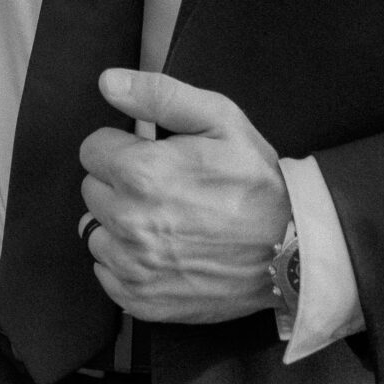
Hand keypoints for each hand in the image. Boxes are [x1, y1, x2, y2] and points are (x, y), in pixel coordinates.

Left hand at [79, 68, 291, 327]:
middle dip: (119, 182)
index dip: (121, 146)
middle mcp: (130, 223)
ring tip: (162, 220)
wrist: (291, 249)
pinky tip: (161, 251)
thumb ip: (158, 94)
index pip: (92, 149)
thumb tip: (108, 83)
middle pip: (92, 190)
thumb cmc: (256, 181)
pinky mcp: (142, 301)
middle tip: (162, 186)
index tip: (149, 154)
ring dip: (119, 224)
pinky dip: (125, 262)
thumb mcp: (219, 118)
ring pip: (96, 232)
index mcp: (142, 173)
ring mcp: (134, 267)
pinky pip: (106, 273)